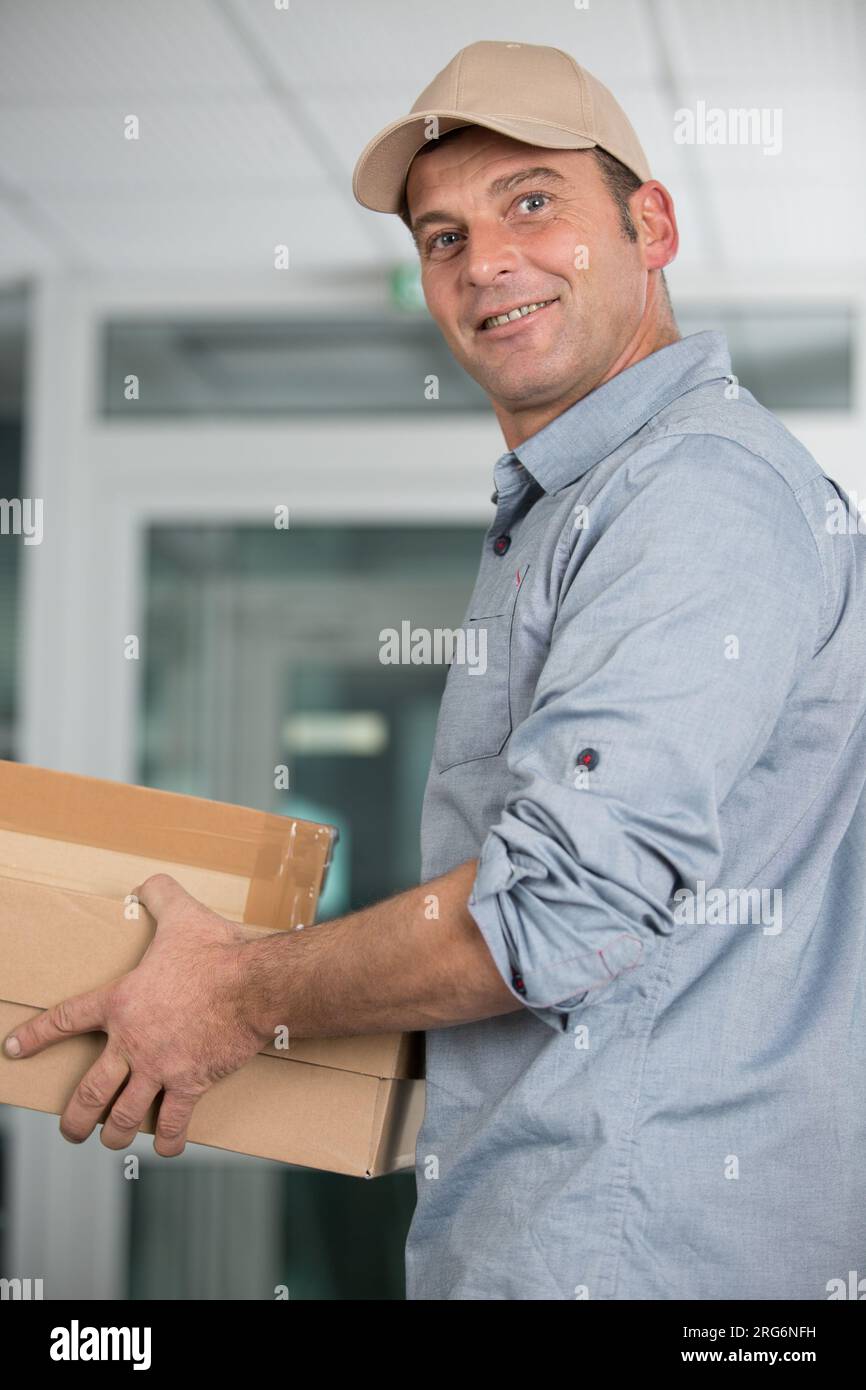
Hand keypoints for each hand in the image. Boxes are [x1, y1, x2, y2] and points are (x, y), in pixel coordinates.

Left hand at [2, 873, 268, 1156]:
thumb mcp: (182, 915)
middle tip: (71, 1129)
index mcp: (121, 1002)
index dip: (37, 1035)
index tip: (15, 1048)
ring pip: (122, 1115)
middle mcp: (132, 1042)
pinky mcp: (189, 1084)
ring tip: (109, 1139)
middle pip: (89, 1091)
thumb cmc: (215, 951)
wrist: (251, 985)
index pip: (66, 1019)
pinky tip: (166, 1146)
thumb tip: (147, 882)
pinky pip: (173, 1123)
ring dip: (113, 1132)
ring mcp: (159, 1068)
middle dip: (75, 1117)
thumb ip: (160, 897)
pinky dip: (168, 1140)